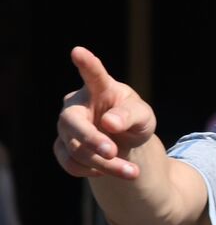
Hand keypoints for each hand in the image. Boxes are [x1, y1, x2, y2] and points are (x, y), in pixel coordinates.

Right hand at [53, 47, 154, 179]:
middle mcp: (77, 105)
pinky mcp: (62, 146)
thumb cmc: (133, 120)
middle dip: (91, 139)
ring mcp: (66, 126)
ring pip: (75, 148)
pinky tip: (107, 171)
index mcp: (100, 89)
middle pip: (72, 121)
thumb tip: (109, 123)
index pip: (93, 75)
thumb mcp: (143, 117)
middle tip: (112, 152)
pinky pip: (70, 163)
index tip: (78, 51)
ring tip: (132, 173)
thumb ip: (130, 115)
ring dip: (104, 164)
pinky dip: (90, 171)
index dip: (86, 64)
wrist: (124, 141)